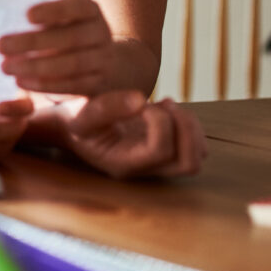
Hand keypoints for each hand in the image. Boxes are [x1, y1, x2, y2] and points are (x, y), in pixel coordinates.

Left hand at [0, 0, 115, 96]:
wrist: (103, 60)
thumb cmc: (65, 33)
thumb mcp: (58, 20)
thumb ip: (39, 22)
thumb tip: (4, 35)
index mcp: (90, 10)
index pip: (78, 7)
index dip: (54, 10)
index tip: (27, 15)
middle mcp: (100, 33)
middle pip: (70, 38)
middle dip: (33, 42)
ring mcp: (103, 59)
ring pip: (72, 64)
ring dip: (35, 66)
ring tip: (5, 67)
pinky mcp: (97, 83)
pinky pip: (72, 86)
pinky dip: (45, 85)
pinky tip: (21, 81)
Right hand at [42, 90, 206, 178]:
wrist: (73, 127)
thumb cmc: (75, 120)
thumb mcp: (82, 112)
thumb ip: (107, 106)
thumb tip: (140, 100)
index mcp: (124, 164)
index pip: (160, 150)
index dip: (160, 122)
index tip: (143, 102)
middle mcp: (145, 170)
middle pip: (189, 163)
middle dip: (186, 128)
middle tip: (168, 104)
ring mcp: (157, 164)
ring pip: (197, 155)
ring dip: (190, 125)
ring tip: (165, 104)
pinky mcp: (164, 153)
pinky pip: (194, 145)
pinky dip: (188, 123)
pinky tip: (164, 106)